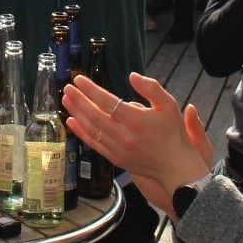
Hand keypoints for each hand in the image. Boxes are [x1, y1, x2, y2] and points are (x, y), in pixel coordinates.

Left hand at [63, 72, 212, 197]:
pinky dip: (80, 132)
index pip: (106, 101)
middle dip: (78, 99)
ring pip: (91, 129)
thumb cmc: (174, 133)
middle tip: (67, 87)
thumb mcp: (169, 105)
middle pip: (94, 114)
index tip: (79, 79)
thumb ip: (151, 88)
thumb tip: (132, 76)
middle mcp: (124, 135)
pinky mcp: (115, 159)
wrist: (176, 167)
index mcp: (136, 119)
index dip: (90, 89)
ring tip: (66, 100)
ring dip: (76, 113)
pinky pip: (93, 144)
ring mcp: (118, 148)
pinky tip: (72, 122)